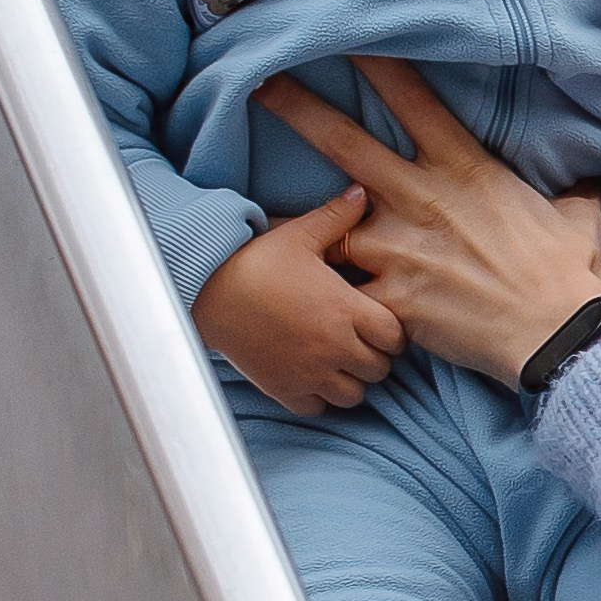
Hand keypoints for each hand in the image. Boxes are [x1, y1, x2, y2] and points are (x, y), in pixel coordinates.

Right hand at [193, 189, 404, 414]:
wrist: (205, 290)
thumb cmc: (254, 261)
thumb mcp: (299, 234)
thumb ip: (337, 218)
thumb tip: (362, 192)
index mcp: (346, 310)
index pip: (395, 338)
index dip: (391, 332)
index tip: (376, 322)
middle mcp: (333, 346)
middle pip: (379, 369)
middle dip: (373, 356)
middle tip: (356, 341)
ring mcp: (309, 373)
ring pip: (354, 395)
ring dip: (350, 380)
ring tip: (334, 360)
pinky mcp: (284, 389)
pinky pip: (318, 408)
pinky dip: (318, 397)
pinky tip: (308, 374)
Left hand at [258, 58, 600, 384]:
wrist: (558, 335)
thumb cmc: (568, 275)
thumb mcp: (576, 219)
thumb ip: (572, 195)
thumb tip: (592, 184)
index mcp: (463, 168)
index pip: (411, 98)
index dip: (374, 62)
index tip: (345, 36)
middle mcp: (420, 198)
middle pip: (343, 141)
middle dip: (296, 108)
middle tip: (258, 84)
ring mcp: (397, 248)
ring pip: (328, 224)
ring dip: (304, 227)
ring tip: (272, 225)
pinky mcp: (388, 298)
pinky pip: (343, 295)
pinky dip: (330, 301)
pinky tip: (309, 307)